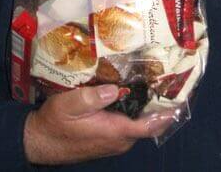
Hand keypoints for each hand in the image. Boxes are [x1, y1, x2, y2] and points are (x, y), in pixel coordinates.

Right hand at [24, 84, 173, 164]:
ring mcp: (114, 140)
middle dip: (161, 104)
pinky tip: (135, 92)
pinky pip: (130, 125)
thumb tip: (114, 89)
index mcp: (114, 131)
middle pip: (148, 123)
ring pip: (139, 124)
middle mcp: (119, 140)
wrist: (39, 142)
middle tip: (169, 78)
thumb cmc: (54, 123)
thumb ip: (92, 97)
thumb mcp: (69, 105)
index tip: (181, 98)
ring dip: (149, 107)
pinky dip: (137, 111)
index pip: (149, 125)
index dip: (167, 113)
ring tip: (158, 81)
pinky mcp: (109, 138)